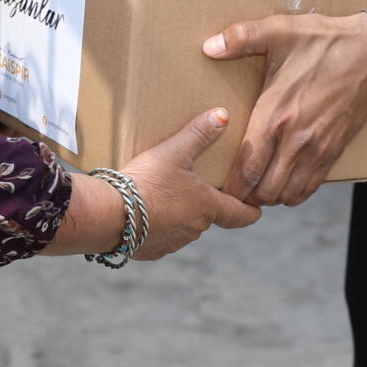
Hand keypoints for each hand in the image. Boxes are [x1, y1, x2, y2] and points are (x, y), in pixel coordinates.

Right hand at [59, 107, 260, 259]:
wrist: (109, 215)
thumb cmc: (146, 181)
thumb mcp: (174, 152)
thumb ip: (199, 133)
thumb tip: (224, 115)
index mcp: (207, 207)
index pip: (241, 215)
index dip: (250, 210)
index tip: (256, 209)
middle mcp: (196, 229)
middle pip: (209, 217)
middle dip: (204, 205)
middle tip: (193, 187)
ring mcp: (174, 243)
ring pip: (185, 228)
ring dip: (179, 215)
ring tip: (162, 196)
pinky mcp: (152, 251)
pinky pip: (162, 238)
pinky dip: (158, 227)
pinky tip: (143, 213)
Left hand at [203, 13, 366, 206]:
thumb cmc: (323, 41)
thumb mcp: (279, 31)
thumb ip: (241, 37)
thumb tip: (208, 46)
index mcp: (274, 114)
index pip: (247, 168)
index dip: (232, 187)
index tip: (220, 189)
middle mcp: (295, 139)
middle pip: (265, 190)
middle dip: (248, 195)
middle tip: (236, 189)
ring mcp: (318, 149)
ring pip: (288, 194)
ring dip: (271, 196)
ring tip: (258, 187)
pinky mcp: (334, 151)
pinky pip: (311, 187)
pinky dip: (295, 193)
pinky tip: (285, 182)